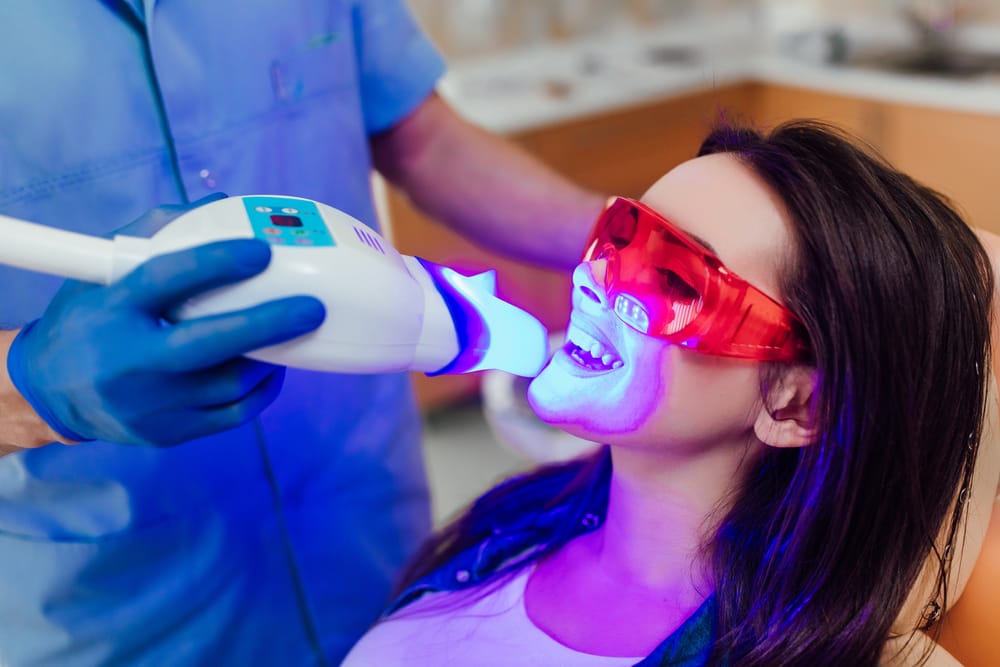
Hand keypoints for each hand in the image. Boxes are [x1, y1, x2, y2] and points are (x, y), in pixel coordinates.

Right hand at [6, 198, 325, 445]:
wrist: (53, 391)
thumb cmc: (92, 318)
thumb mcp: (105, 270)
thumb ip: (160, 233)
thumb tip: (224, 206)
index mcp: (111, 309)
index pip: (165, 278)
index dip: (216, 262)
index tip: (262, 250)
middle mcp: (128, 361)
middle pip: (207, 344)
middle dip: (267, 324)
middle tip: (312, 307)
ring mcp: (149, 404)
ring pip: (229, 384)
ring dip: (271, 356)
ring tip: (295, 331)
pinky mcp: (168, 434)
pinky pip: (233, 415)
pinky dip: (262, 389)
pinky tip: (275, 366)